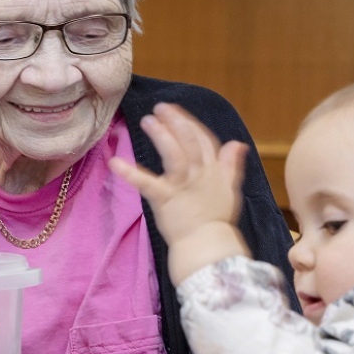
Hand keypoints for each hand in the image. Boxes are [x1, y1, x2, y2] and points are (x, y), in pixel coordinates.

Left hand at [109, 103, 248, 282]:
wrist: (207, 246)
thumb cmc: (216, 220)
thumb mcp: (230, 189)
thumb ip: (232, 164)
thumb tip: (239, 143)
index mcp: (212, 171)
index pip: (203, 139)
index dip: (188, 123)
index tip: (175, 111)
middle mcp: (199, 174)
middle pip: (190, 141)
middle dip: (176, 121)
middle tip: (160, 107)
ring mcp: (182, 186)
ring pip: (174, 155)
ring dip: (161, 136)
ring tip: (147, 121)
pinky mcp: (165, 199)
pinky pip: (147, 183)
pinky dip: (130, 173)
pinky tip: (115, 162)